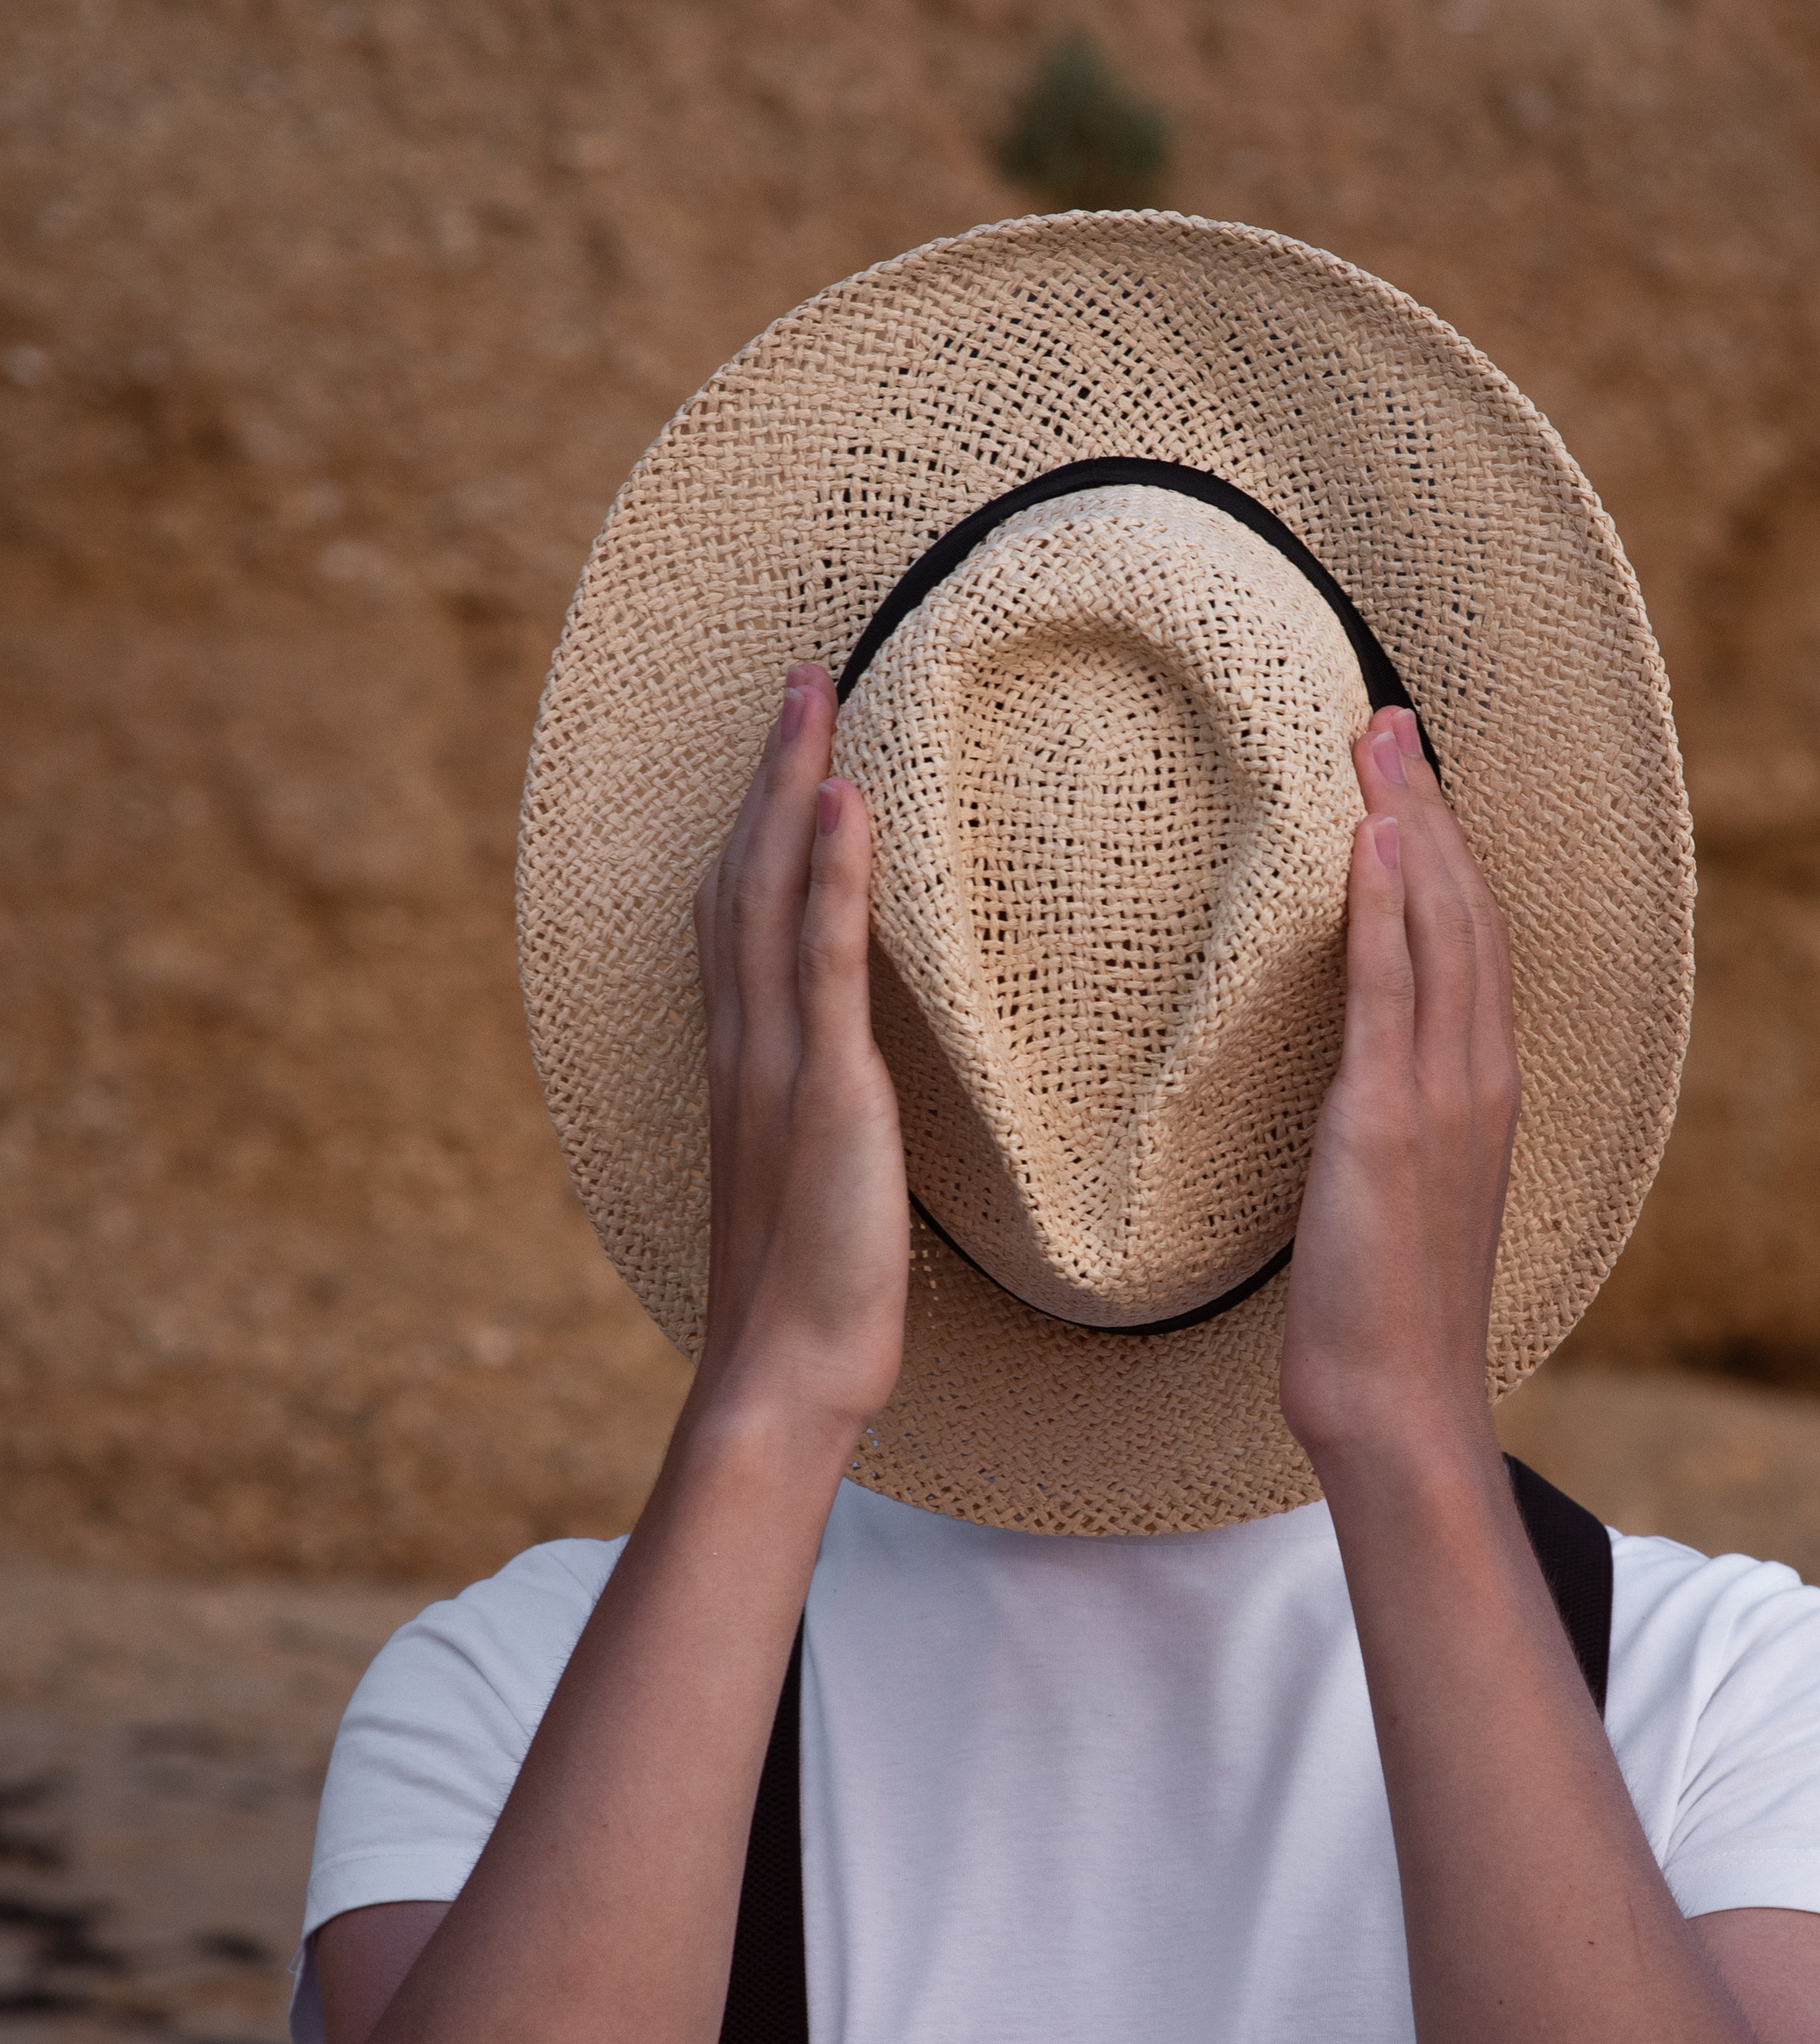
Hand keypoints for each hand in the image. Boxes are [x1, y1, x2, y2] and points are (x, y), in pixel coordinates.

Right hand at [689, 661, 908, 1440]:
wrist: (789, 1368)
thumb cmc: (816, 1289)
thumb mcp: (825, 1175)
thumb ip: (829, 1109)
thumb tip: (854, 1071)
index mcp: (744, 1062)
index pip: (741, 914)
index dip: (760, 821)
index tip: (788, 744)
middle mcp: (743, 1046)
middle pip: (744, 878)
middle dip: (768, 771)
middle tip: (800, 674)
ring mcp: (776, 1064)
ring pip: (772, 898)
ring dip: (791, 789)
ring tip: (816, 699)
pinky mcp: (824, 1093)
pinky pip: (823, 966)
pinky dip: (830, 878)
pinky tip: (845, 805)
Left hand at [1278, 708, 1518, 1475]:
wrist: (1397, 1400)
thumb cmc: (1385, 1317)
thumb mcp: (1393, 1198)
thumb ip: (1387, 1128)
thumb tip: (1352, 1091)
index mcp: (1486, 1093)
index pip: (1473, 943)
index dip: (1446, 850)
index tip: (1410, 776)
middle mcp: (1481, 1080)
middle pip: (1465, 912)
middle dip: (1430, 807)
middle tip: (1387, 715)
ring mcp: (1444, 1098)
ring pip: (1438, 932)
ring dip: (1408, 826)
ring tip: (1375, 741)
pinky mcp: (1387, 1124)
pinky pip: (1392, 993)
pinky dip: (1386, 909)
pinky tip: (1368, 840)